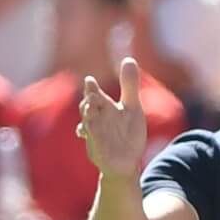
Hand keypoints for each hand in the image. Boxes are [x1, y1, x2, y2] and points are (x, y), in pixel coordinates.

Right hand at [77, 59, 148, 178]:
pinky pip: (95, 146)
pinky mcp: (99, 151)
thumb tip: (129, 59)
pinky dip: (94, 143)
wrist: (126, 161)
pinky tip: (90, 138)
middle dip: (87, 104)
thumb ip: (129, 86)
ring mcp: (96, 136)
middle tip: (89, 98)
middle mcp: (97, 120)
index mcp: (105, 108)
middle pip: (88, 109)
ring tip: (89, 115)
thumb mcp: (132, 108)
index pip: (95, 95)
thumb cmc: (127, 132)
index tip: (89, 80)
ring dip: (87, 122)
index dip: (91, 89)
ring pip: (88, 127)